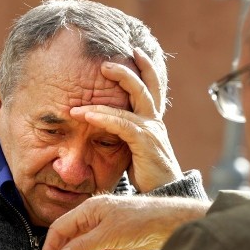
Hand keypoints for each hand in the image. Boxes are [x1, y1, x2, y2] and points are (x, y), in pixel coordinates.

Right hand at [42, 195, 208, 249]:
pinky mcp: (117, 241)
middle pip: (71, 240)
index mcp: (89, 210)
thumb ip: (84, 245)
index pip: (61, 228)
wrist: (171, 224)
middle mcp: (95, 219)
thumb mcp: (109, 234)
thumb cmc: (142, 220)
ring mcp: (106, 230)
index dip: (51, 247)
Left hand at [71, 48, 180, 192]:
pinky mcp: (145, 143)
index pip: (153, 89)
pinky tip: (87, 114)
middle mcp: (155, 122)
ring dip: (113, 87)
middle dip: (129, 69)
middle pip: (147, 86)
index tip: (136, 52)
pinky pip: (122, 124)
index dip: (147, 69)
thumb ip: (123, 136)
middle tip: (107, 61)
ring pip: (135, 99)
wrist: (162, 197)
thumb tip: (103, 130)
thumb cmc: (146, 177)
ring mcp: (152, 131)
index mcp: (153, 122)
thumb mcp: (133, 151)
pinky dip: (104, 117)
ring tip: (97, 76)